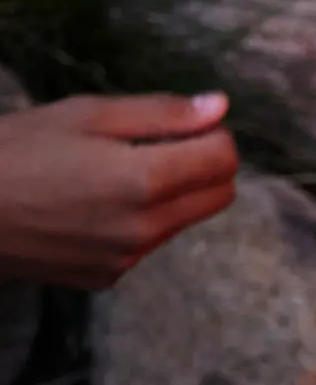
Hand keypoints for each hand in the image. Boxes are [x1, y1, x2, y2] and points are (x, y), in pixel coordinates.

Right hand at [0, 91, 239, 288]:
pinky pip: (146, 244)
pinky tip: (88, 206)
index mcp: (145, 181)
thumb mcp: (84, 115)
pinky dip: (136, 222)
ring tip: (109, 175)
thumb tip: (220, 107)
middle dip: (203, 167)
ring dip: (170, 195)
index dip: (212, 135)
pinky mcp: (106, 277)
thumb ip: (160, 113)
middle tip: (155, 146)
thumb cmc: (13, 152)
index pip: (225, 160)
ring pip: (184, 220)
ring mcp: (127, 258)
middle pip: (219, 196)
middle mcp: (145, 227)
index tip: (183, 126)